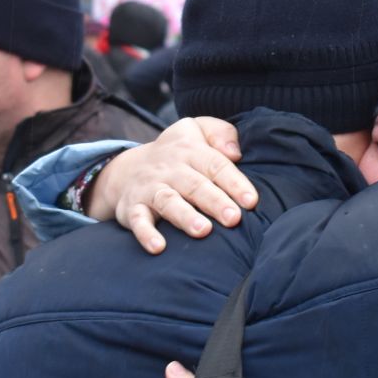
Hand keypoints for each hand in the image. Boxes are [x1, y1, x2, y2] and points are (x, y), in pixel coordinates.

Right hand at [84, 117, 257, 254]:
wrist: (127, 168)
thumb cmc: (177, 153)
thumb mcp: (197, 129)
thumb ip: (221, 133)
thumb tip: (236, 153)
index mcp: (190, 151)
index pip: (216, 165)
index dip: (234, 182)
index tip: (251, 201)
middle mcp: (170, 169)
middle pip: (195, 185)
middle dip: (215, 202)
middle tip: (233, 218)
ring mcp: (150, 188)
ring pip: (168, 202)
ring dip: (185, 217)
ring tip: (203, 231)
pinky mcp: (132, 208)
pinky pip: (138, 221)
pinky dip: (146, 234)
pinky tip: (158, 248)